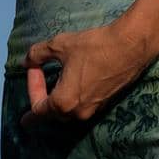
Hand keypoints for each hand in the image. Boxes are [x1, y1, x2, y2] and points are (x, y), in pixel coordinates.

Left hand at [20, 20, 153, 127]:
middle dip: (43, 99)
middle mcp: (77, 112)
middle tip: (38, 81)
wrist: (132, 45)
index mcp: (63, 103)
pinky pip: (83, 105)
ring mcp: (94, 109)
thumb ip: (38, 54)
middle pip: (51, 114)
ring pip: (68, 111)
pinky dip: (75, 96)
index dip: (31, 88)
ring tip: (57, 81)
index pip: (36, 109)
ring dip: (59, 98)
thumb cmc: (94, 46)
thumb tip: (27, 60)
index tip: (34, 68)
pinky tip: (78, 79)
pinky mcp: (106, 102)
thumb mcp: (60, 45)